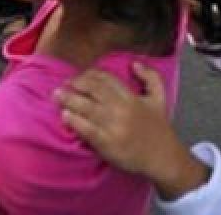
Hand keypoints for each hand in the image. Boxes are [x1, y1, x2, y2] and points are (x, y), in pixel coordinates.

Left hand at [58, 64, 189, 184]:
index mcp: (131, 97)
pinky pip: (87, 129)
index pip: (106, 79)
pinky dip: (75, 121)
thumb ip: (150, 76)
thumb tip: (134, 64)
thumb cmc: (159, 127)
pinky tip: (65, 116)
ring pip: (87, 108)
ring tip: (57, 96)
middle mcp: (121, 109)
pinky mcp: (107, 143)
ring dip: (69, 100)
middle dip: (75, 84)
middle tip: (62, 85)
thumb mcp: (160, 97)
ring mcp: (113, 126)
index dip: (89, 75)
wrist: (162, 156)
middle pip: (93, 90)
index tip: (78, 77)